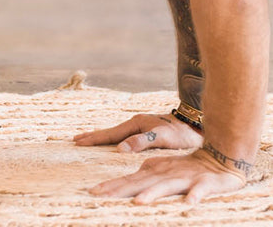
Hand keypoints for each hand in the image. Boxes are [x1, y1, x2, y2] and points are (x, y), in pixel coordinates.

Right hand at [74, 112, 201, 153]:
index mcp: (137, 123)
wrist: (196, 125)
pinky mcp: (148, 133)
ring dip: (103, 138)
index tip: (77, 140)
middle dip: (94, 136)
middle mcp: (137, 123)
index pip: (111, 133)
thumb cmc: (181, 133)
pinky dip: (115, 140)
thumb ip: (143, 141)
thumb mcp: (163, 137)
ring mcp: (142, 127)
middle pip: (111, 132)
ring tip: (91, 141)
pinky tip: (115, 145)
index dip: (94, 138)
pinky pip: (125, 137)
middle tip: (76, 139)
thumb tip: (120, 149)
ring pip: (117, 134)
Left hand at [88, 151, 244, 203]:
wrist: (221, 158)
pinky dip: (195, 196)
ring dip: (154, 193)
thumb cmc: (189, 168)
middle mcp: (167, 174)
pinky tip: (189, 203)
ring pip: (168, 186)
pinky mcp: (205, 184)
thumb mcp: (164, 170)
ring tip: (139, 202)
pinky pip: (200, 191)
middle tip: (102, 195)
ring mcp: (186, 178)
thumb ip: (147, 173)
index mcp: (157, 171)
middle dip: (122, 189)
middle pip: (142, 182)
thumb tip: (130, 178)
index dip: (112, 186)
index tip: (92, 192)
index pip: (130, 179)